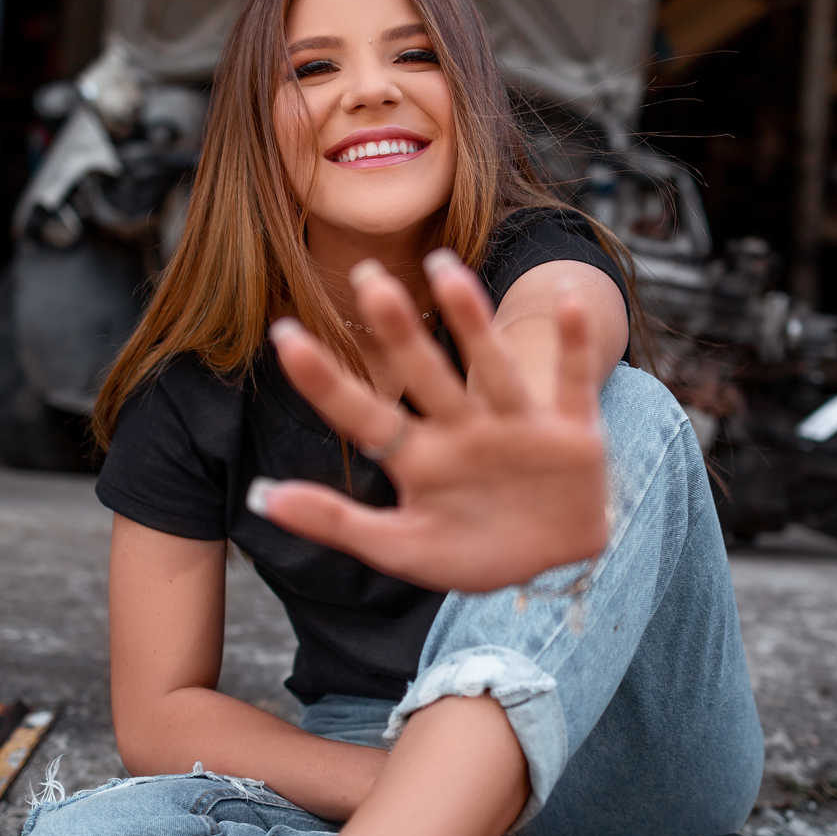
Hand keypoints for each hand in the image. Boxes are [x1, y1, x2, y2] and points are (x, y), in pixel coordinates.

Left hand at [252, 251, 607, 592]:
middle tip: (367, 276)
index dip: (326, 382)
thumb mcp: (400, 547)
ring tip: (446, 271)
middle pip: (426, 375)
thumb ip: (336, 522)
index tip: (284, 337)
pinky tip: (569, 303)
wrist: (552, 564)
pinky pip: (571, 382)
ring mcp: (517, 426)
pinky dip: (575, 346)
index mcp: (419, 458)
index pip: (364, 414)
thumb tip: (261, 497)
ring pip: (492, 368)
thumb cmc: (471, 549)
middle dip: (399, 331)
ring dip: (473, 322)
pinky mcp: (572, 432)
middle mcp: (464, 430)